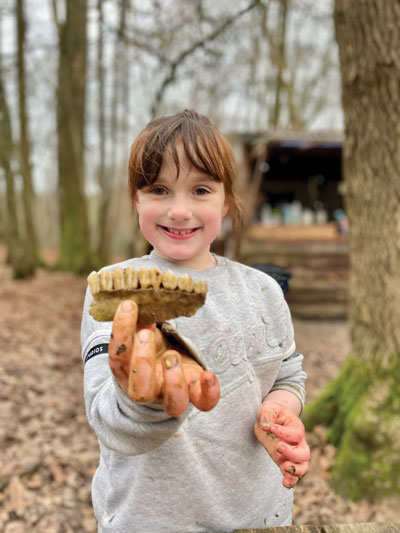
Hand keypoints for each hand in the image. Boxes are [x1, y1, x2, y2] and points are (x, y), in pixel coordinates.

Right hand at [108, 300, 219, 415]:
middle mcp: (148, 388)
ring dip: (174, 380)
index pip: (117, 356)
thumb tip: (138, 292)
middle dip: (143, 362)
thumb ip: (138, 318)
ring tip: (172, 354)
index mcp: (127, 371)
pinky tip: (208, 374)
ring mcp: (172, 394)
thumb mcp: (139, 332)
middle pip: (140, 391)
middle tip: (146, 334)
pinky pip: (205, 403)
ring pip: (173, 404)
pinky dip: (209, 392)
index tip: (129, 305)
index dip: (121, 331)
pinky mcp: (195, 393)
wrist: (163, 373)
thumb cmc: (149, 347)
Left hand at [254, 400, 309, 487]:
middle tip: (278, 447)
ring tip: (284, 468)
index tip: (271, 427)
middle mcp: (298, 442)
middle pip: (305, 453)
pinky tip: (285, 484)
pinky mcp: (283, 461)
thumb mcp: (268, 408)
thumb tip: (266, 426)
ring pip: (303, 467)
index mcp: (296, 427)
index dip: (284, 433)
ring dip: (295, 471)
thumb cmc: (271, 412)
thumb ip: (267, 415)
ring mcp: (292, 454)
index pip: (297, 434)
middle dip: (293, 454)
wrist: (269, 420)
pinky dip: (291, 480)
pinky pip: (292, 475)